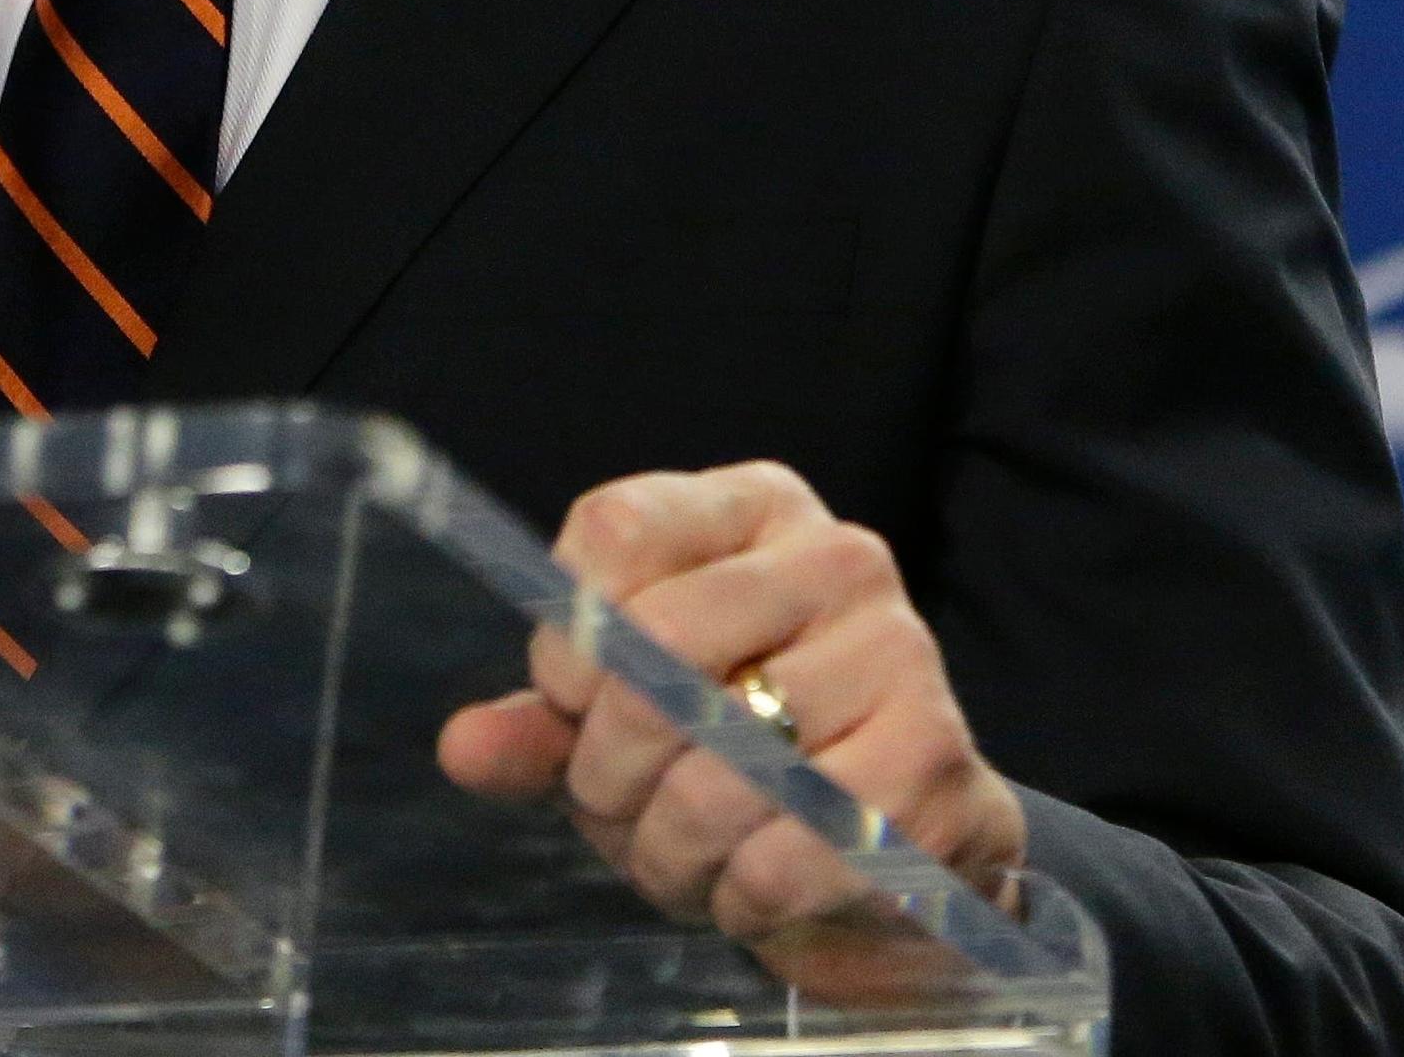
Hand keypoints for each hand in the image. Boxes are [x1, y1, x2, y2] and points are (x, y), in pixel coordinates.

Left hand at [434, 461, 1024, 944]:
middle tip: (611, 806)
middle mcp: (837, 557)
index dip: (567, 632)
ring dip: (668, 845)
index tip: (565, 699)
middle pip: (660, 643)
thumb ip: (543, 725)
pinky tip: (745, 888)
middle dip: (606, 761)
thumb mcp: (627, 720)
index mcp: (753, 509)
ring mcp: (902, 654)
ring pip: (718, 767)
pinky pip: (788, 852)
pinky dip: (740, 894)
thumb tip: (465, 748)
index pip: (617, 529)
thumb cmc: (737, 756)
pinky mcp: (937, 768)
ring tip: (675, 856)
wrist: (890, 851)